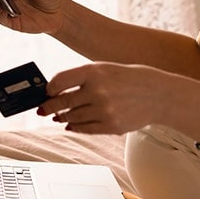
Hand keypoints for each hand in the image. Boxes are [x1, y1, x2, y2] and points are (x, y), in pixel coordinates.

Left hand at [37, 62, 164, 134]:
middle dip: (49, 107)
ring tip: (59, 116)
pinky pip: (84, 129)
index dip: (48, 89)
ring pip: (72, 117)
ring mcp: (104, 110)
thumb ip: (80, 79)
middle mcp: (98, 91)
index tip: (45, 92)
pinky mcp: (111, 126)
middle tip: (43, 109)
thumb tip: (54, 93)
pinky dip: (74, 127)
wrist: (157, 94)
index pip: (59, 81)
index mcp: (94, 72)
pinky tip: (70, 125)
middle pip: (62, 102)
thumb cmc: (127, 79)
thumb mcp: (103, 69)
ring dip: (62, 117)